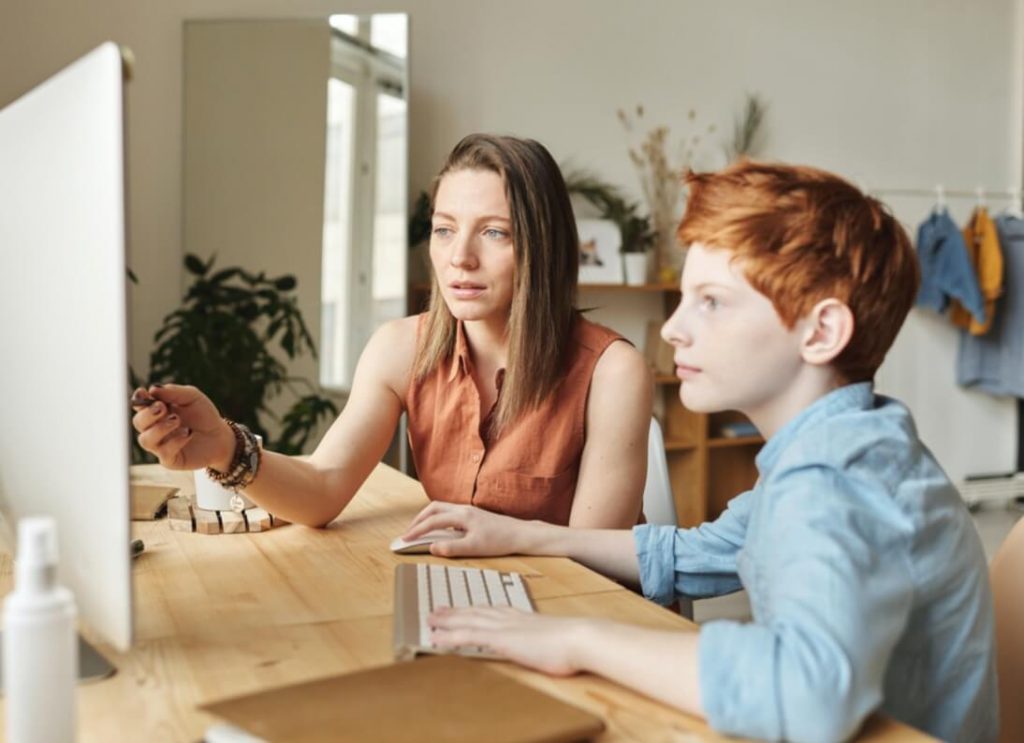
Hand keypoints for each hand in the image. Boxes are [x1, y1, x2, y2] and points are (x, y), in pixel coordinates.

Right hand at [131, 384, 233, 470]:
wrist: (220, 436)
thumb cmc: (203, 415)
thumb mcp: (192, 397)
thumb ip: (173, 392)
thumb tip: (152, 389)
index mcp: (156, 411)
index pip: (139, 405)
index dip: (138, 399)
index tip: (143, 393)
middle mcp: (154, 429)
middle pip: (138, 422)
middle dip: (147, 414)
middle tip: (162, 408)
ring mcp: (160, 445)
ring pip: (145, 440)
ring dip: (160, 429)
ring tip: (177, 420)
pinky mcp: (170, 459)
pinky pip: (164, 453)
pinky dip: (175, 441)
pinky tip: (188, 433)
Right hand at [402, 502, 534, 556]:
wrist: (520, 534)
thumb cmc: (500, 541)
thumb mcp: (474, 548)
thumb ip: (451, 548)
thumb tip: (432, 547)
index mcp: (462, 516)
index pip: (432, 521)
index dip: (416, 530)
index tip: (405, 539)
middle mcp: (464, 509)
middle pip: (433, 508)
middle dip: (418, 520)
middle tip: (409, 533)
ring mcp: (469, 510)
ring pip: (441, 508)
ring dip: (428, 518)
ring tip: (420, 530)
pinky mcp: (473, 515)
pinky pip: (449, 512)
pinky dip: (438, 518)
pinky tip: (440, 530)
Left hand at [429, 607, 591, 675]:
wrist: (579, 638)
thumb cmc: (573, 643)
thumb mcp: (555, 638)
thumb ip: (544, 639)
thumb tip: (546, 645)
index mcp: (522, 617)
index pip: (492, 610)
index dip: (474, 609)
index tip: (463, 608)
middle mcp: (509, 618)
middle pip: (475, 612)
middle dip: (455, 611)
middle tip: (437, 610)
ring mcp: (504, 627)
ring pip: (467, 621)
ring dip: (447, 620)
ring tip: (430, 620)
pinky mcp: (501, 639)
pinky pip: (468, 637)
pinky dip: (450, 636)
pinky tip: (437, 638)